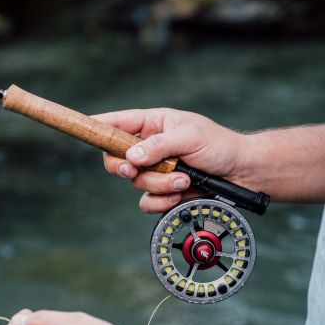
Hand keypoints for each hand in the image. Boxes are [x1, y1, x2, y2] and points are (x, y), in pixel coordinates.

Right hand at [94, 108, 247, 212]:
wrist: (242, 174)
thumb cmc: (219, 146)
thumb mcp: (190, 136)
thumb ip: (158, 145)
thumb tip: (130, 157)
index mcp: (153, 124)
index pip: (116, 123)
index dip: (97, 126)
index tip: (82, 129)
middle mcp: (149, 147)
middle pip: (116, 159)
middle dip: (127, 167)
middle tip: (135, 169)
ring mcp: (156, 170)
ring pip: (135, 183)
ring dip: (159, 184)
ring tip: (184, 179)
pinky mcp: (164, 192)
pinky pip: (147, 202)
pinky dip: (162, 201)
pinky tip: (181, 194)